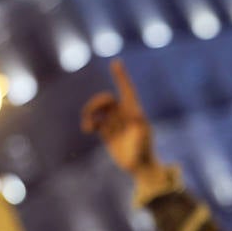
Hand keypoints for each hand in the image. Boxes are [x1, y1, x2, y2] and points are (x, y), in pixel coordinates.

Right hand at [80, 58, 155, 172]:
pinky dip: (90, 122)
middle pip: (107, 100)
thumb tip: (137, 117)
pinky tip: (88, 129)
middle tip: (92, 113)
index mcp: (134, 112)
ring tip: (88, 125)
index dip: (121, 77)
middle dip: (97, 102)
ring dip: (91, 112)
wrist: (140, 167)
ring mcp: (116, 124)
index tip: (116, 63)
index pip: (127, 90)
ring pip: (99, 110)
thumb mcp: (143, 140)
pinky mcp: (108, 133)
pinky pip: (96, 122)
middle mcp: (124, 115)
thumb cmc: (143, 152)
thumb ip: (140, 129)